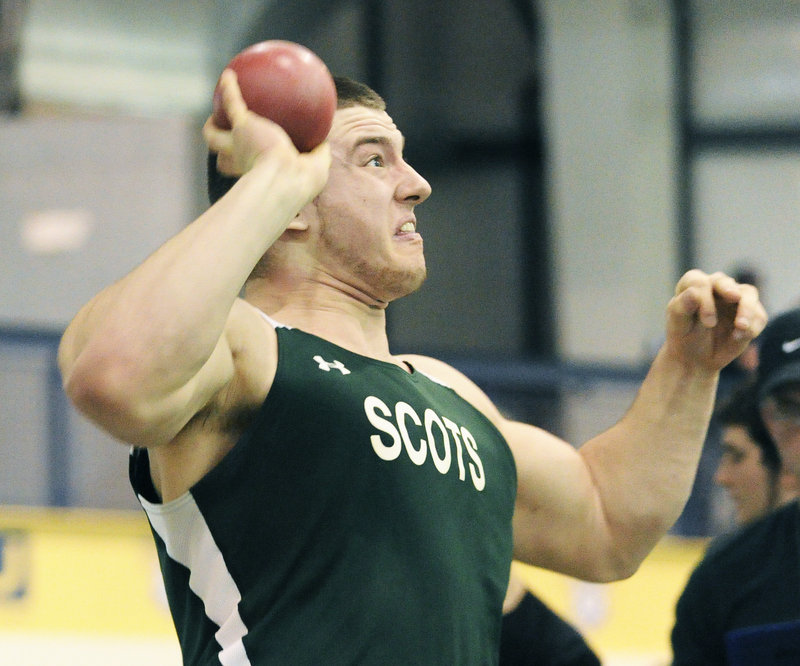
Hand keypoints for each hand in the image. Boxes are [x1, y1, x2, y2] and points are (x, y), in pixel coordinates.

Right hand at [202, 69, 329, 190]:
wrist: (284, 177)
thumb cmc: (301, 179)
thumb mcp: (316, 167)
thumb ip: (319, 153)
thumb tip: (324, 141)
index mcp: (258, 172)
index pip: (247, 172)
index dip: (243, 167)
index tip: (248, 161)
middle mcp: (242, 161)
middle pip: (223, 160)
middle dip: (222, 150)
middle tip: (225, 140)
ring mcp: (238, 143)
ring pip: (213, 136)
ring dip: (212, 126)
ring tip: (214, 114)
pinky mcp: (241, 126)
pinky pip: (231, 102)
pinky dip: (228, 88)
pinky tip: (229, 74)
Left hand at [665, 270, 766, 373]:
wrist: (695, 358)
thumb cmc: (683, 337)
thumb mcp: (678, 325)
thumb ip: (682, 307)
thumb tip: (693, 292)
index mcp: (693, 286)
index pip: (700, 282)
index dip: (705, 298)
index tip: (707, 322)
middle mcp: (715, 287)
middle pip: (725, 282)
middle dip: (730, 290)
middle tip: (734, 298)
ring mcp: (734, 298)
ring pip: (748, 293)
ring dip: (748, 309)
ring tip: (741, 327)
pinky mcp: (749, 313)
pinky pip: (759, 315)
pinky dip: (753, 326)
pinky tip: (739, 337)